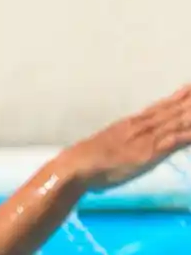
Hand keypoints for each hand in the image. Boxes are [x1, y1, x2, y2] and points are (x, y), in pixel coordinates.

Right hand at [62, 86, 190, 189]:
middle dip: (187, 100)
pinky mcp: (148, 152)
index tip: (188, 87)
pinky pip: (172, 140)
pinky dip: (186, 133)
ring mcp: (145, 139)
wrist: (76, 166)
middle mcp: (140, 127)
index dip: (175, 97)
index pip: (158, 108)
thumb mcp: (106, 144)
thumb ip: (122, 139)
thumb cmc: (87, 159)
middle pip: (170, 111)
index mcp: (130, 124)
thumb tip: (128, 139)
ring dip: (190, 112)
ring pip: (175, 121)